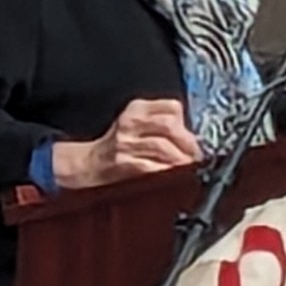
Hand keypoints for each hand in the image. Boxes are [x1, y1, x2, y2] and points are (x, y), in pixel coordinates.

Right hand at [53, 97, 198, 188]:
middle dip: (188, 143)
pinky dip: (167, 172)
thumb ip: (160, 124)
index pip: (171, 107)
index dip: (187, 123)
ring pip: (162, 147)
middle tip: (197, 156)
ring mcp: (125, 143)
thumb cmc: (117, 147)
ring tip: (189, 168)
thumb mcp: (135, 125)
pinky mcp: (123, 163)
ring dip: (181, 160)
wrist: (87, 165)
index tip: (194, 137)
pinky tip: (174, 178)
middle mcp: (130, 122)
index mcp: (136, 109)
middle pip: (169, 125)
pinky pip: (152, 166)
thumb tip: (192, 138)